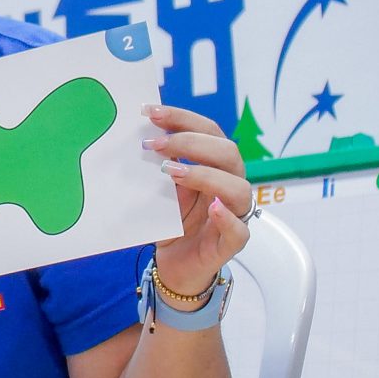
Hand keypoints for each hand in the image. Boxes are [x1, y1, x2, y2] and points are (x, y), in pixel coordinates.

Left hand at [143, 105, 251, 294]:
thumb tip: (138, 134)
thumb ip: (159, 165)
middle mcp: (229, 184)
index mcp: (215, 165)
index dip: (183, 118)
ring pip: (238, 188)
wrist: (175, 265)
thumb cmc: (172, 222)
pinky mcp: (230, 244)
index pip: (209, 131)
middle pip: (227, 152)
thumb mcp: (161, 189)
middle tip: (155, 144)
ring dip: (204, 174)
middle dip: (191, 141)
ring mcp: (234, 214)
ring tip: (171, 171)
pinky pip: (239, 230)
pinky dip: (227, 218)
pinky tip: (213, 207)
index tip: (151, 112)